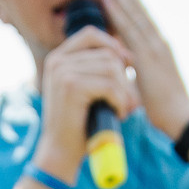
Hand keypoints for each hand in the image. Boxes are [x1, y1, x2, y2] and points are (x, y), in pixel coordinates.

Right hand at [36, 25, 139, 175]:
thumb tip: (127, 54)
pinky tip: (120, 115)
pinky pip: (110, 86)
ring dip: (125, 91)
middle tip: (130, 101)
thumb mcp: (86, 91)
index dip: (114, 45)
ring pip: (111, 68)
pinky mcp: (71, 87)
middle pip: (107, 53)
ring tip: (125, 109)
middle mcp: (58, 60)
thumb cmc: (78, 124)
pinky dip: (121, 101)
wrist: (60, 153)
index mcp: (58, 58)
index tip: (128, 66)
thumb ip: (97, 70)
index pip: (91, 34)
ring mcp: (62, 72)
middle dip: (125, 77)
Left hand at [99, 0, 188, 135]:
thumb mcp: (147, 84)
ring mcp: (154, 46)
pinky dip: (117, 11)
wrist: (182, 120)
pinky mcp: (149, 56)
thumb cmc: (165, 109)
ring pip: (132, 12)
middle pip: (136, 7)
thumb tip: (122, 67)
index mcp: (157, 46)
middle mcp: (157, 40)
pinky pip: (129, 29)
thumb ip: (136, 70)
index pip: (139, 17)